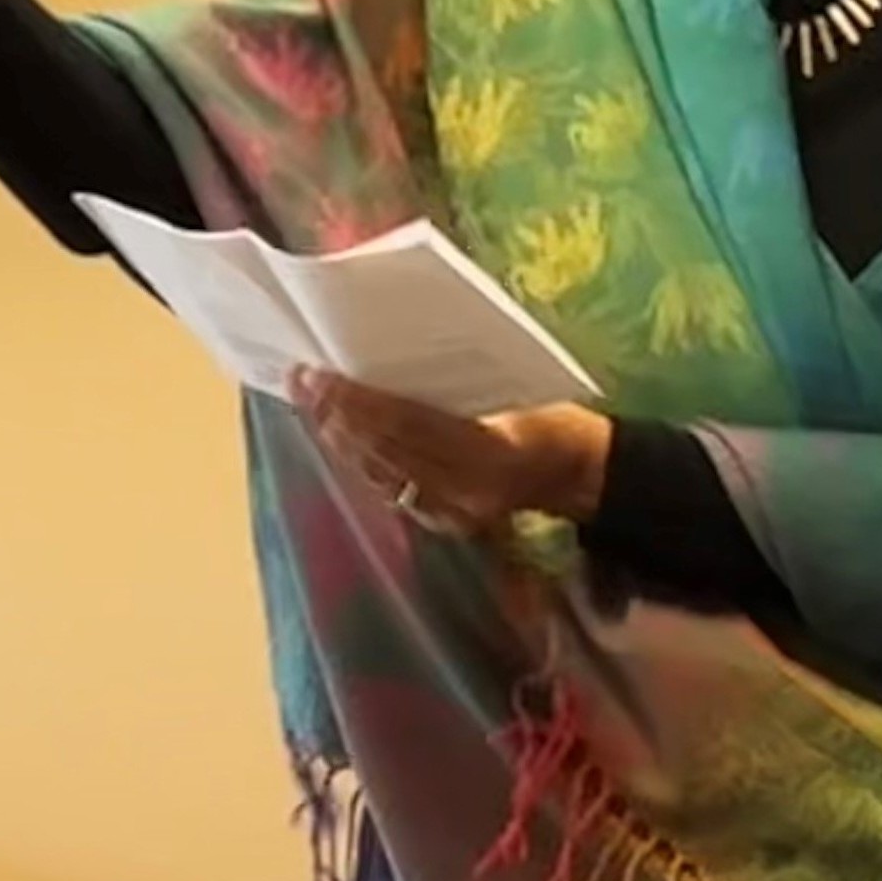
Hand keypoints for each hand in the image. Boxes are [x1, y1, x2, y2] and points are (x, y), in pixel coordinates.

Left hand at [291, 370, 611, 537]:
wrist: (581, 473)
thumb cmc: (551, 413)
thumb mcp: (513, 386)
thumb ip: (456, 385)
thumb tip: (387, 356)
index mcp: (492, 448)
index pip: (406, 423)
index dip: (357, 400)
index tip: (319, 374)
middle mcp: (469, 489)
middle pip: (387, 451)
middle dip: (338, 416)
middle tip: (301, 382)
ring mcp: (456, 513)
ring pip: (382, 474)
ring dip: (341, 440)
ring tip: (311, 405)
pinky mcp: (447, 524)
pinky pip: (393, 492)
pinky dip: (363, 464)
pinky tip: (340, 439)